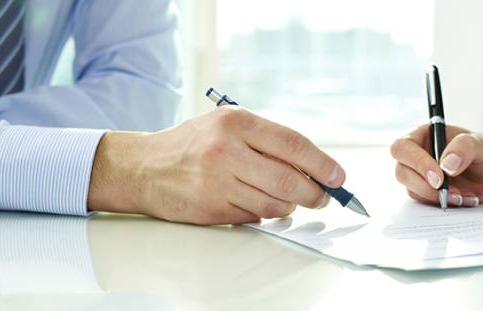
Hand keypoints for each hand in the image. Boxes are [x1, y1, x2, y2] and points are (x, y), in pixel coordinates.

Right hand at [88, 106, 344, 224]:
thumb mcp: (226, 124)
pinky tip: (255, 203)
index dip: (322, 163)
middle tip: (323, 197)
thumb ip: (266, 140)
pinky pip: (253, 217)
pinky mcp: (211, 209)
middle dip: (315, 193)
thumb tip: (314, 166)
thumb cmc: (192, 144)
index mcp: (235, 122)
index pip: (293, 144)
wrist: (144, 167)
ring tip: (289, 200)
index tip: (338, 176)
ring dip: (290, 207)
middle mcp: (226, 150)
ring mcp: (217, 182)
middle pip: (289, 180)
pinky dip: (263, 213)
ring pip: (275, 204)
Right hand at [390, 124, 482, 206]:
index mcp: (421, 136)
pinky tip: (466, 199)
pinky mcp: (426, 191)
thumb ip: (464, 148)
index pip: (403, 148)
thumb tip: (446, 166)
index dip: (417, 164)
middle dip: (426, 187)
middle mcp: (414, 156)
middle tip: (452, 193)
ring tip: (466, 196)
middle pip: (402, 173)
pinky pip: (427, 202)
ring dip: (439, 198)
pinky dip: (447, 204)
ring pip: (413, 191)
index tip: (439, 178)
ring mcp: (418, 175)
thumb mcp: (480, 143)